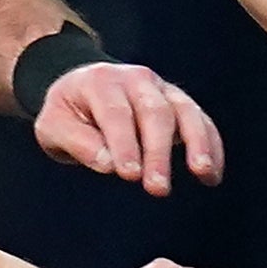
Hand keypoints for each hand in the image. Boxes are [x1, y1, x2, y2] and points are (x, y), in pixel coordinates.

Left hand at [33, 60, 223, 195]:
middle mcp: (135, 79)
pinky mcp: (178, 102)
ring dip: (196, 143)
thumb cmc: (67, 113)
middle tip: (158, 188)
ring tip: (202, 173)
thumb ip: (77, 143)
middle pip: (153, 111)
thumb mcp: (53, 127)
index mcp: (101, 82)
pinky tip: (213, 174)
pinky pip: (201, 120)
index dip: (124, 144)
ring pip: (184, 111)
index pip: (116, 113)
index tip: (129, 175)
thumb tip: (109, 164)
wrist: (83, 88)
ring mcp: (161, 88)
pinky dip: (210, 145)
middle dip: (158, 151)